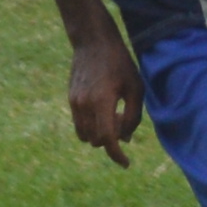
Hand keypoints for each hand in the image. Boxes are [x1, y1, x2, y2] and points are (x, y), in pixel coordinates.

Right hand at [65, 31, 146, 162]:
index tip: (126, 164)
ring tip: (114, 115)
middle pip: (96, 141)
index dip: (117, 155)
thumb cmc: (120, 63)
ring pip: (85, 136)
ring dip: (100, 134)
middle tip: (124, 121)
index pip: (107, 139)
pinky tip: (104, 111)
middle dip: (111, 140)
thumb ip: (133, 116)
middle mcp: (84, 105)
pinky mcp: (70, 99)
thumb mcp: (136, 88)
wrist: (93, 42)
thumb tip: (125, 140)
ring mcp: (74, 102)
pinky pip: (79, 125)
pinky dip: (91, 126)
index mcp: (102, 102)